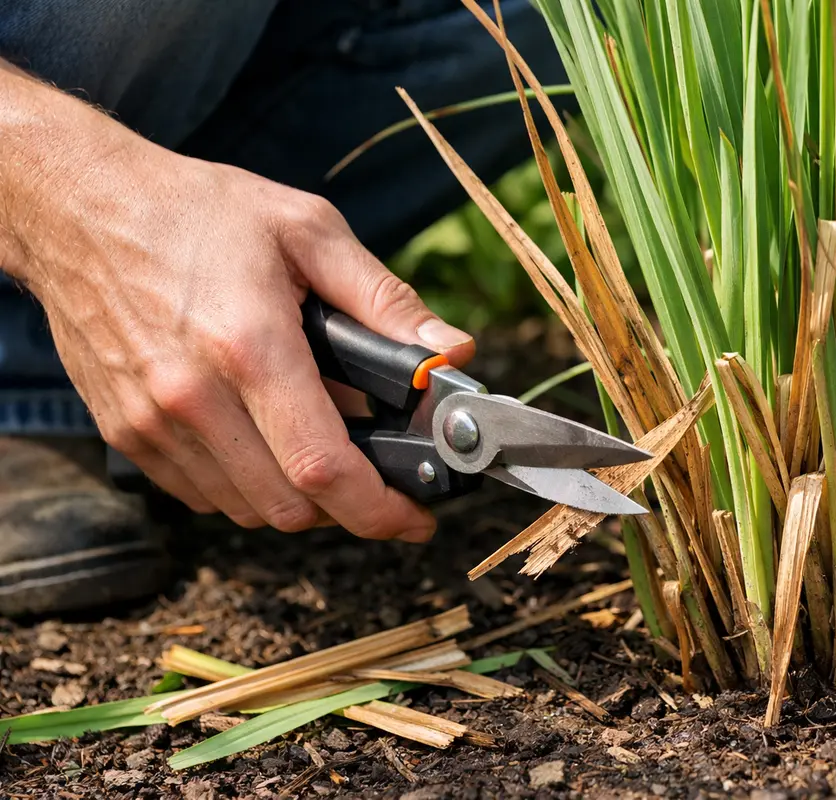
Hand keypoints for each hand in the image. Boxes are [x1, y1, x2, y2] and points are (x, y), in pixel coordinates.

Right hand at [0, 64, 473, 540]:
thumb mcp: (309, 230)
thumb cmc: (198, 211)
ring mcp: (150, 423)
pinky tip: (263, 436)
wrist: (80, 208)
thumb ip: (386, 301)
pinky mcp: (126, 433)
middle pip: (290, 507)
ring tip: (318, 442)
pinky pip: (204, 496)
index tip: (414, 518)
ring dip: (297, 496)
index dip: (379, 510)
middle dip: (346, 505)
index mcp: (249, 346)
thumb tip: (454, 354)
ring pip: (248, 511)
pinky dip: (247, 485)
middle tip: (376, 473)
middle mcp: (192, 398)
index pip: (323, 468)